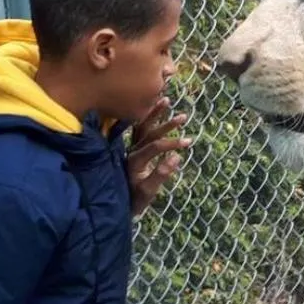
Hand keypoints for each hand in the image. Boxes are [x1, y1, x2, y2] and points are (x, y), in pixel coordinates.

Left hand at [127, 98, 190, 217]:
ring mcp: (129, 148)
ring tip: (167, 99)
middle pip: (147, 131)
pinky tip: (152, 107)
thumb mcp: (148, 191)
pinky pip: (137, 129)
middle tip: (183, 116)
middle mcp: (129, 151)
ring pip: (141, 126)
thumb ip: (161, 174)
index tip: (188, 142)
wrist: (115, 204)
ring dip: (154, 113)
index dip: (172, 143)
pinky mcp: (130, 148)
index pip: (155, 146)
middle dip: (165, 123)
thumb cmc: (133, 200)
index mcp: (134, 160)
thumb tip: (177, 157)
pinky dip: (145, 117)